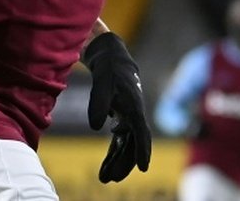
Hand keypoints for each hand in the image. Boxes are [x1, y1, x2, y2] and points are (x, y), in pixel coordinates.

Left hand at [81, 32, 151, 182]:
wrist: (112, 59)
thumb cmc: (110, 70)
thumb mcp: (102, 83)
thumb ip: (98, 104)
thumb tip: (96, 128)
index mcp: (134, 106)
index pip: (141, 131)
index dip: (142, 150)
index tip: (143, 168)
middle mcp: (134, 115)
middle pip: (133, 143)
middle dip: (124, 163)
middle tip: (110, 179)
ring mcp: (129, 118)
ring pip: (126, 145)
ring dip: (117, 161)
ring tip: (105, 178)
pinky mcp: (122, 120)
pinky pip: (119, 141)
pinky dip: (113, 153)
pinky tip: (106, 166)